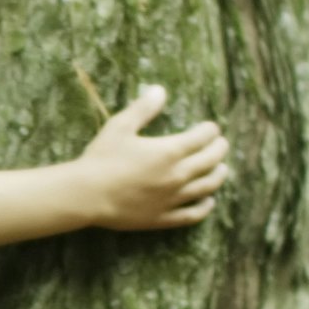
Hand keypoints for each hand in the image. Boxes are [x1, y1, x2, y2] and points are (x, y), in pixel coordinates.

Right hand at [76, 84, 229, 232]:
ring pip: (206, 187)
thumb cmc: (101, 158)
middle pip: (209, 161)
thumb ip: (143, 109)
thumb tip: (160, 90)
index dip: (210, 130)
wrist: (86, 195)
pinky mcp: (163, 217)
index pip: (201, 138)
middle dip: (219, 149)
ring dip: (218, 176)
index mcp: (169, 151)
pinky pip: (192, 214)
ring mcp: (172, 199)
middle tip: (221, 144)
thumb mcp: (120, 126)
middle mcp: (177, 175)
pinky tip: (209, 201)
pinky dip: (204, 207)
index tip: (212, 127)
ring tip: (222, 169)